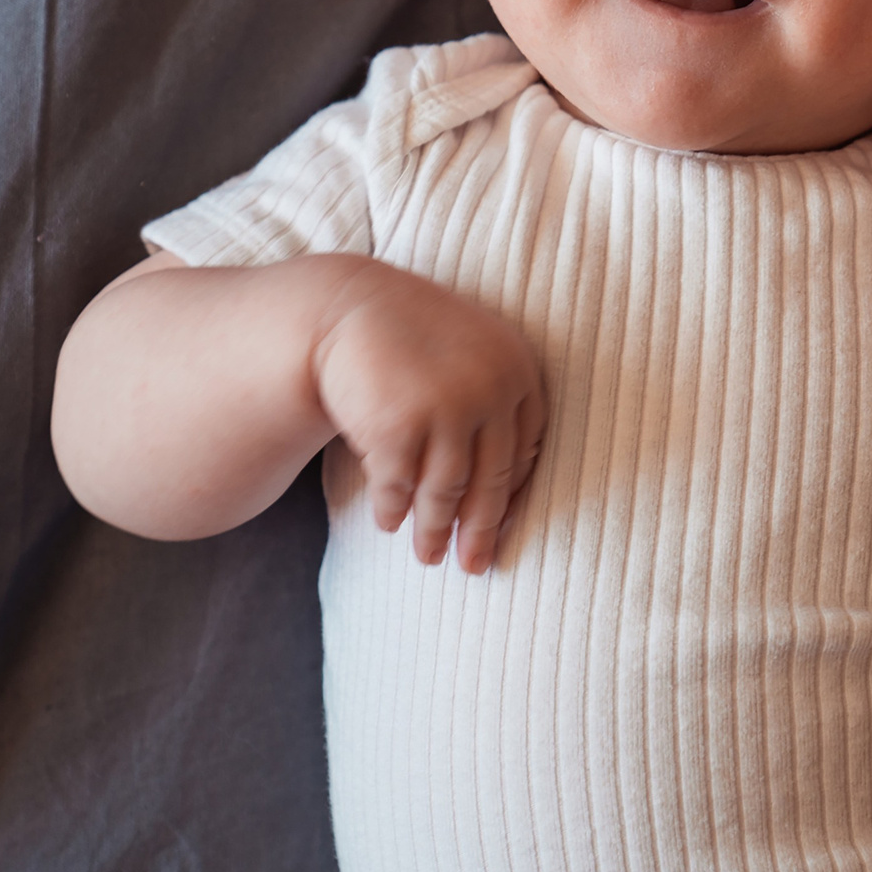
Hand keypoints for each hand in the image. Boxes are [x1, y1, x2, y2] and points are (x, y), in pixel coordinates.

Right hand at [310, 262, 545, 572]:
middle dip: (480, 530)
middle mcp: (492, 390)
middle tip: (474, 566)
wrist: (347, 306)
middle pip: (492, 479)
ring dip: (434, 530)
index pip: (525, 450)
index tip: (502, 526)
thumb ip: (496, 404)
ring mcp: (447, 408)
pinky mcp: (400, 427)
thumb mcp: (472, 353)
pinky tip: (389, 523)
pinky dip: (394, 509)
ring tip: (428, 556)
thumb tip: (506, 490)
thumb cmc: (413, 336)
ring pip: (446, 492)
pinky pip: (400, 486)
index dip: (512, 495)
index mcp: (518, 370)